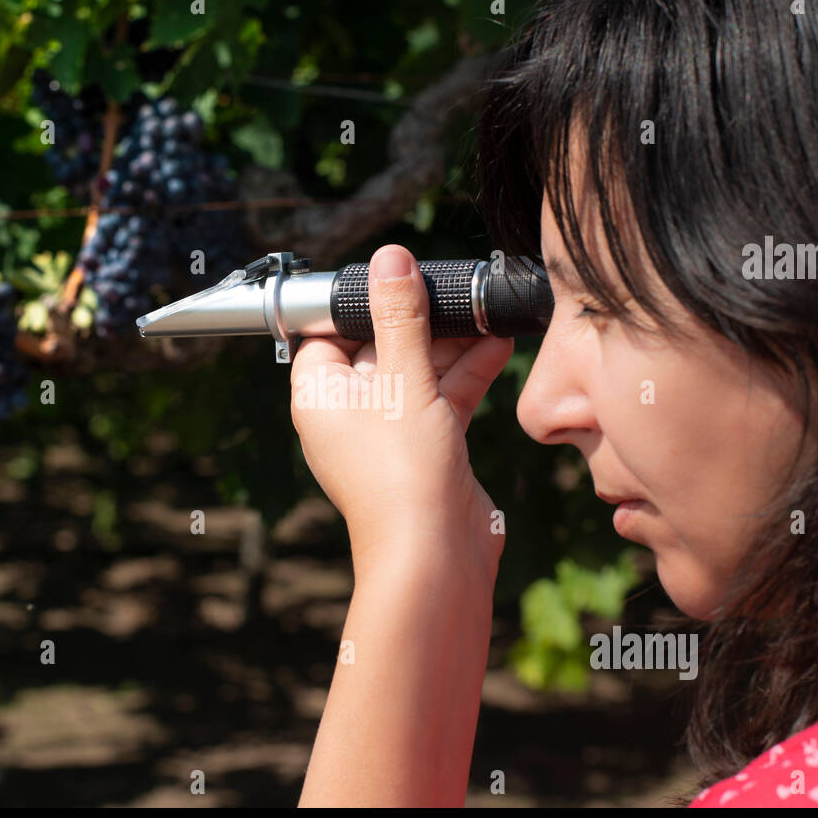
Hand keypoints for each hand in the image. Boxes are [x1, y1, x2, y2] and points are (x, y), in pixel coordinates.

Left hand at [289, 244, 513, 578]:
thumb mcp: (403, 381)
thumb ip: (400, 318)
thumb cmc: (402, 477)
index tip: (393, 274)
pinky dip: (467, 372)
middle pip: (379, 346)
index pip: (327, 332)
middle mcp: (349, 414)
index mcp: (320, 397)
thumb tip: (389, 260)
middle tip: (450, 286)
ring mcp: (389, 432)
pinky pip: (443, 397)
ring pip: (417, 371)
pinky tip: (496, 343)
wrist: (436, 557)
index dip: (358, 302)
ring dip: (451, 343)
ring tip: (483, 310)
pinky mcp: (427, 447)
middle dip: (418, 318)